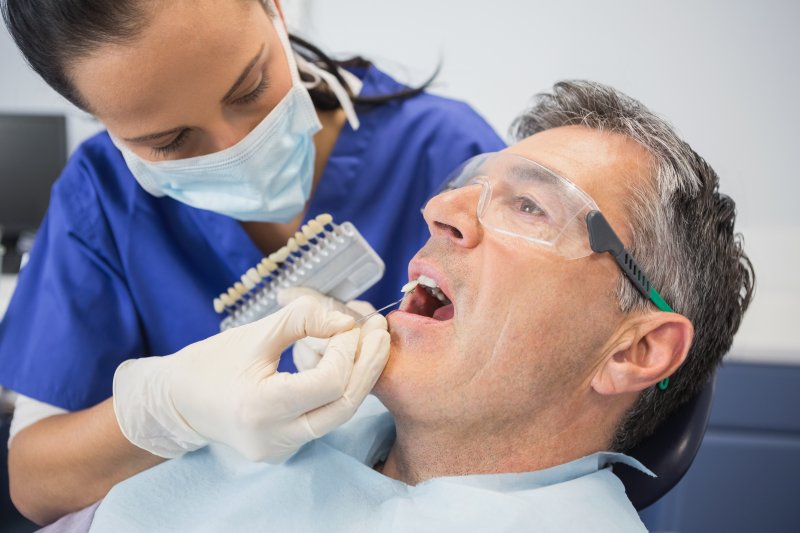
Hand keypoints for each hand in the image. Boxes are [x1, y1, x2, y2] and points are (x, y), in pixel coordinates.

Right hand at [113, 296, 389, 461]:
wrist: (178, 403)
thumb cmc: (211, 363)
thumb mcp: (255, 332)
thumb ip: (302, 319)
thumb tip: (347, 321)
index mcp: (259, 408)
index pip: (328, 384)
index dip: (347, 349)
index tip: (347, 321)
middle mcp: (275, 438)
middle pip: (344, 406)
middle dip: (369, 364)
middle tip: (380, 328)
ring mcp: (283, 448)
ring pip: (340, 413)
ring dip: (359, 373)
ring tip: (368, 338)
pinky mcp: (289, 446)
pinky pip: (326, 416)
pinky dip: (339, 385)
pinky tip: (341, 358)